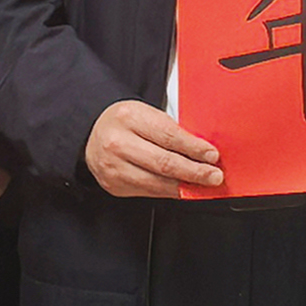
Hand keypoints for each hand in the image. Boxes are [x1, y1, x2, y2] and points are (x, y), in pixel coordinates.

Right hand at [83, 100, 223, 197]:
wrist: (91, 133)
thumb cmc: (125, 122)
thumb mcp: (146, 114)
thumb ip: (171, 130)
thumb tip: (202, 150)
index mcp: (129, 118)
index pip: (168, 136)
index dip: (194, 148)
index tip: (212, 155)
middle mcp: (118, 144)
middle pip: (163, 163)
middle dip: (194, 172)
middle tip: (214, 176)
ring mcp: (114, 167)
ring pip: (157, 182)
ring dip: (185, 186)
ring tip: (203, 185)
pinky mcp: (114, 185)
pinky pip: (148, 192)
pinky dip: (169, 191)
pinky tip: (183, 189)